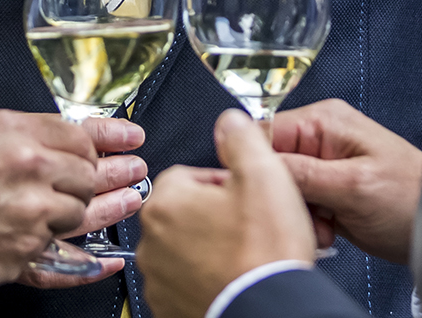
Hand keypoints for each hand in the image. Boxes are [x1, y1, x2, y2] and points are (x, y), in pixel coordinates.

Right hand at [0, 110, 122, 296]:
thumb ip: (19, 132)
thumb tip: (63, 136)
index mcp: (15, 134)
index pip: (80, 134)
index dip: (109, 140)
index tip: (131, 141)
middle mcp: (28, 170)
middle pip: (89, 174)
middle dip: (111, 176)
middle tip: (134, 173)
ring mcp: (29, 216)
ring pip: (81, 213)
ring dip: (100, 212)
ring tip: (128, 201)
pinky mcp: (23, 255)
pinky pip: (68, 259)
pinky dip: (94, 263)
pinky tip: (112, 259)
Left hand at [137, 111, 317, 317]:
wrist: (269, 310)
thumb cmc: (264, 254)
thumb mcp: (264, 174)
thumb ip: (242, 137)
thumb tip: (230, 122)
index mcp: (166, 203)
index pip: (188, 174)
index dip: (223, 182)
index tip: (245, 195)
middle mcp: (152, 243)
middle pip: (185, 212)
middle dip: (216, 215)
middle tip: (250, 225)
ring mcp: (160, 280)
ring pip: (186, 249)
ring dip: (211, 248)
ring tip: (246, 254)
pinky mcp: (170, 308)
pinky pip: (187, 282)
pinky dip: (208, 279)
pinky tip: (235, 277)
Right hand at [268, 99, 421, 264]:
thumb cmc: (410, 197)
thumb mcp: (351, 186)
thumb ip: (300, 172)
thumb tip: (253, 158)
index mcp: (323, 122)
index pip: (262, 132)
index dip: (253, 164)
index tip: (256, 192)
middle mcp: (319, 138)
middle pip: (269, 164)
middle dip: (281, 196)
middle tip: (304, 215)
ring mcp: (323, 166)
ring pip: (281, 189)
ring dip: (295, 214)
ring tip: (322, 228)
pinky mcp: (327, 190)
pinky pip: (298, 205)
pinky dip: (307, 222)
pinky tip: (327, 232)